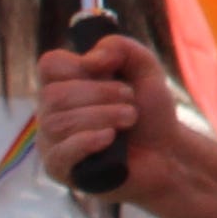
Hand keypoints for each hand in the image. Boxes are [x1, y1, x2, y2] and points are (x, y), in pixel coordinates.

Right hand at [33, 26, 193, 197]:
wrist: (167, 152)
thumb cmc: (149, 112)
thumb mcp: (145, 68)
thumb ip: (120, 48)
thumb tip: (90, 59)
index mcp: (64, 84)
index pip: (49, 65)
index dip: (80, 65)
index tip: (109, 72)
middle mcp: (51, 112)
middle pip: (53, 95)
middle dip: (100, 94)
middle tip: (129, 100)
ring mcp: (52, 142)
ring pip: (58, 123)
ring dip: (103, 116)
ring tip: (129, 120)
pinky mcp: (60, 170)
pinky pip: (60, 153)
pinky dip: (88, 141)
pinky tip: (110, 139)